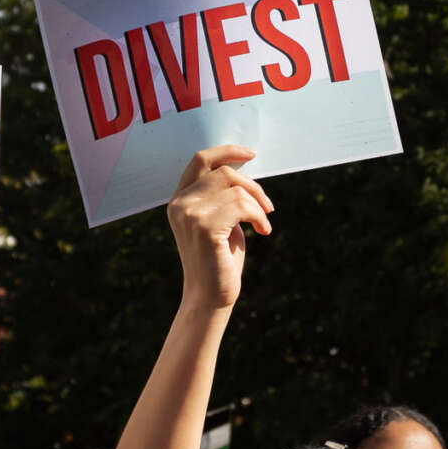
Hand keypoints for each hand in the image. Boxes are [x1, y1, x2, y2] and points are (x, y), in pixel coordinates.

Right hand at [167, 147, 271, 310]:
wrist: (210, 296)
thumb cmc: (219, 259)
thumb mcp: (220, 220)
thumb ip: (222, 196)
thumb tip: (243, 170)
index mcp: (179, 199)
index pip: (200, 160)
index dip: (227, 151)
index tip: (251, 154)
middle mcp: (180, 204)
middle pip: (224, 172)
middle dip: (253, 186)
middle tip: (268, 208)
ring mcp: (189, 214)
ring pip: (236, 189)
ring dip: (258, 205)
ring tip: (263, 224)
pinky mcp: (204, 227)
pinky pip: (242, 206)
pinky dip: (259, 217)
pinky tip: (262, 232)